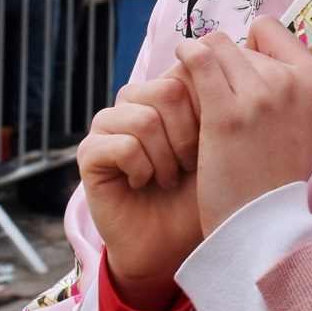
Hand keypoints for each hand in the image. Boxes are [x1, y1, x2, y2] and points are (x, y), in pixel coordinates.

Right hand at [78, 76, 204, 308]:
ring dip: (166, 157)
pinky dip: (143, 169)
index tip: (213, 142)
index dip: (207, 107)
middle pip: (168, 90)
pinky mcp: (89, 151)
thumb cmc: (198, 194)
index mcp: (166, 91)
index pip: (189, 69)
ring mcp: (109, 124)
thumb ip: (217, 105)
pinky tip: (144, 183)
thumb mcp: (218, 146)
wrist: (170, 243)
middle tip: (189, 165)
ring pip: (146, 118)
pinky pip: (123, 145)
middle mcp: (134, 101)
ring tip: (168, 177)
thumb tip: (221, 67)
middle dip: (188, 135)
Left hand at [174, 18, 311, 236]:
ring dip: (202, 62)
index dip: (253, 49)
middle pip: (240, 42)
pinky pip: (198, 58)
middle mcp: (289, 83)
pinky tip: (182, 66)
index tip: (245, 75)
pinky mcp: (225, 112)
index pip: (270, 29)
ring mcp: (258, 96)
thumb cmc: (285, 174)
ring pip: (216, 46)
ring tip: (198, 90)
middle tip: (222, 99)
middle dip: (227, 65)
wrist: (261, 222)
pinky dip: (186, 55)